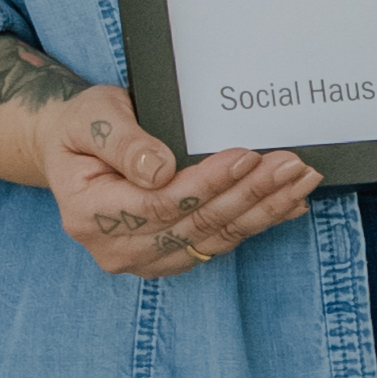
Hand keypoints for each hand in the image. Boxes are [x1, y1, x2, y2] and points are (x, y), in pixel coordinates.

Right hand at [0, 71, 317, 282]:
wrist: (75, 150)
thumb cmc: (83, 128)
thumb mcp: (90, 118)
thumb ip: (121, 143)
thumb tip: (159, 169)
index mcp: (89, 214)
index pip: (161, 204)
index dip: (208, 183)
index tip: (247, 156)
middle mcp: (117, 248)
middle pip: (196, 225)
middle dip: (250, 193)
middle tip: (292, 165)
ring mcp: (146, 259)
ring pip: (216, 238)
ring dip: (264, 210)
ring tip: (301, 180)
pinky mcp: (172, 257)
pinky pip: (221, 242)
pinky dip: (258, 222)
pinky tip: (289, 204)